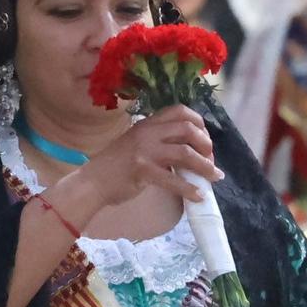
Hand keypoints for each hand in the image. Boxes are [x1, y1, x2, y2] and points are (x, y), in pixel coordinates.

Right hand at [74, 105, 222, 208]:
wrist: (92, 182)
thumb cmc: (116, 166)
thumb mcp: (138, 144)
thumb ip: (160, 142)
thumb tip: (191, 152)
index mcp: (147, 123)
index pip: (180, 111)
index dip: (199, 124)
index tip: (205, 141)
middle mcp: (147, 132)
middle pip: (188, 129)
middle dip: (206, 144)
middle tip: (211, 160)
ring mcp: (144, 150)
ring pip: (184, 152)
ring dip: (204, 166)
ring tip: (214, 177)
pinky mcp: (142, 170)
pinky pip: (173, 179)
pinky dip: (189, 188)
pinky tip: (199, 196)